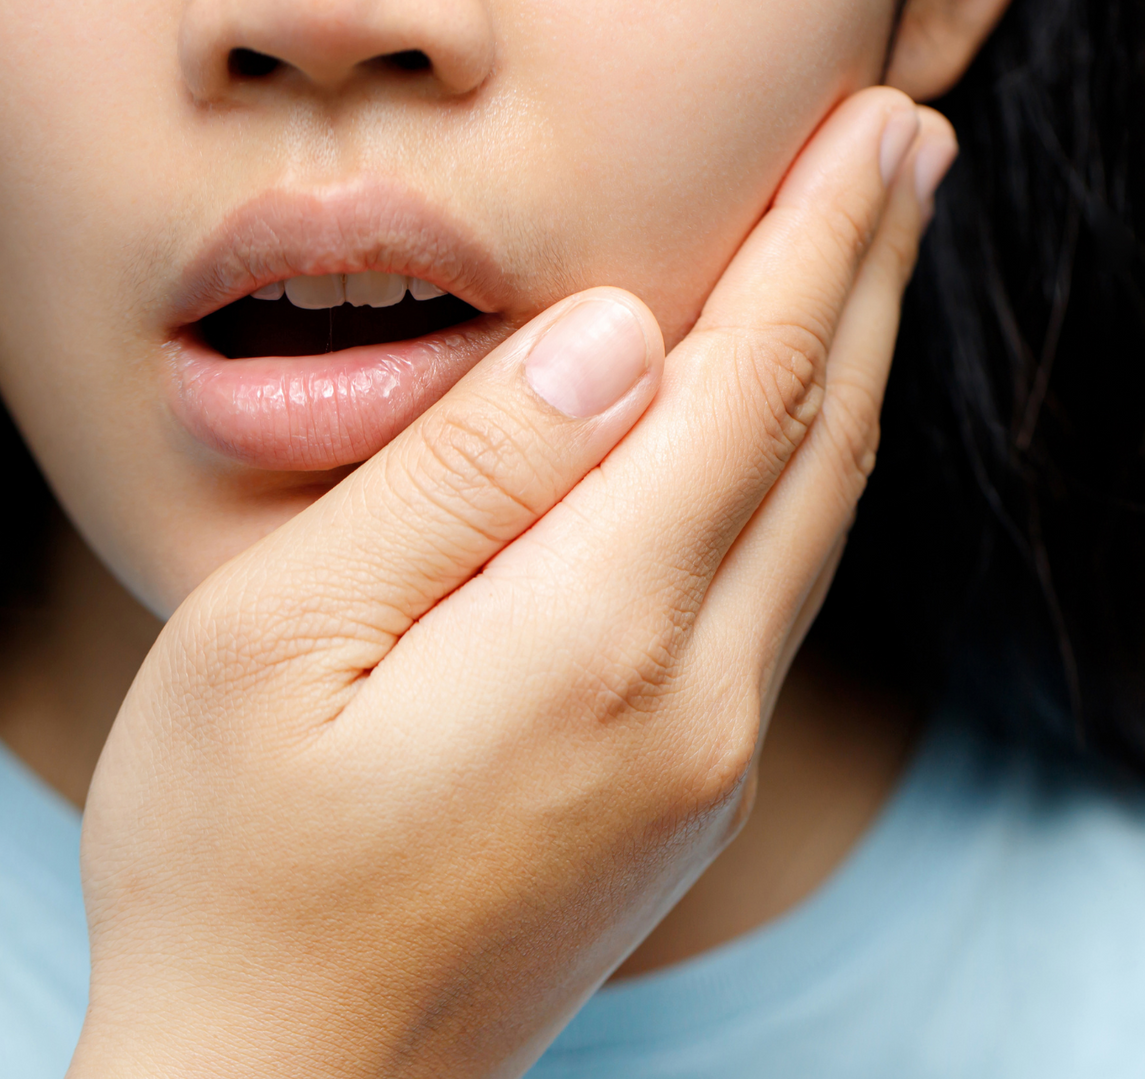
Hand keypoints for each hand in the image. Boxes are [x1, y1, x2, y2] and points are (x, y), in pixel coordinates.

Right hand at [67, 87, 955, 1078]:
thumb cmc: (236, 876)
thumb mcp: (285, 642)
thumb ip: (462, 476)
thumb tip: (618, 341)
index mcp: (595, 643)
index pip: (748, 389)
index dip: (817, 245)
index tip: (868, 136)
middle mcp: (695, 704)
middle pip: (820, 445)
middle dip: (868, 281)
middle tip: (908, 147)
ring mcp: (708, 761)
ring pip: (816, 525)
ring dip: (851, 373)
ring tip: (872, 258)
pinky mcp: (689, 795)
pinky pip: (776, 597)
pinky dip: (803, 479)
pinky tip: (792, 430)